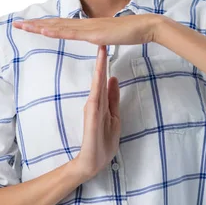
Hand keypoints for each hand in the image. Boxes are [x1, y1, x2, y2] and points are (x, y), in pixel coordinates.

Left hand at [12, 13, 160, 45]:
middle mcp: (85, 24)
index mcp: (88, 26)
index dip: (46, 24)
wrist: (145, 26)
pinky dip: (55, 31)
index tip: (31, 25)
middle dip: (35, 24)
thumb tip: (98, 41)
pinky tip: (44, 30)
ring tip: (23, 25)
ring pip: (59, 27)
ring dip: (40, 26)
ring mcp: (88, 28)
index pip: (62, 25)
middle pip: (55, 24)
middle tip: (16, 23)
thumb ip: (102, 39)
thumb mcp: (112, 37)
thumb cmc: (132, 32)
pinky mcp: (93, 34)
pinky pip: (71, 33)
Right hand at [74, 44, 120, 179]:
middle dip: (101, 61)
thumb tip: (114, 78)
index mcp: (101, 102)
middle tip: (102, 41)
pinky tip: (99, 77)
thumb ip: (113, 98)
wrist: (92, 162)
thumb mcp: (113, 115)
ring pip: (96, 85)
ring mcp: (93, 110)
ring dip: (99, 69)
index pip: (103, 79)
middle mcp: (95, 103)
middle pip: (99, 78)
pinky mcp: (92, 119)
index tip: (106, 47)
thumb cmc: (102, 142)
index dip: (105, 63)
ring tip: (101, 53)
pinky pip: (95, 100)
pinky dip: (97, 88)